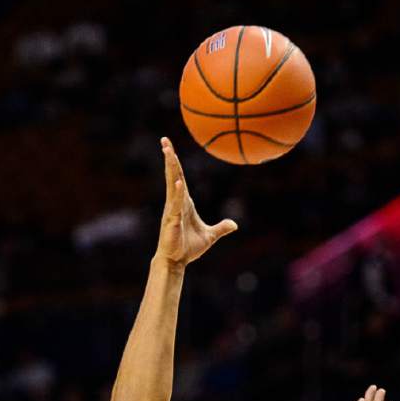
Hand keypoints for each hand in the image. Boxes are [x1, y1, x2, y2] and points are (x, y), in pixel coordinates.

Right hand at [156, 137, 236, 266]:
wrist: (177, 261)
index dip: (175, 162)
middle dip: (169, 157)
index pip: (179, 177)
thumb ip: (221, 228)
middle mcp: (176, 202)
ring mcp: (172, 210)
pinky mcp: (172, 220)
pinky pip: (175, 204)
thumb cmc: (188, 248)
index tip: (169, 147)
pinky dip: (177, 194)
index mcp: (183, 202)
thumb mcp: (210, 236)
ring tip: (168, 152)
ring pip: (172, 184)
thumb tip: (234, 224)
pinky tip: (178, 183)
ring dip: (170, 168)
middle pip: (173, 175)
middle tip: (164, 140)